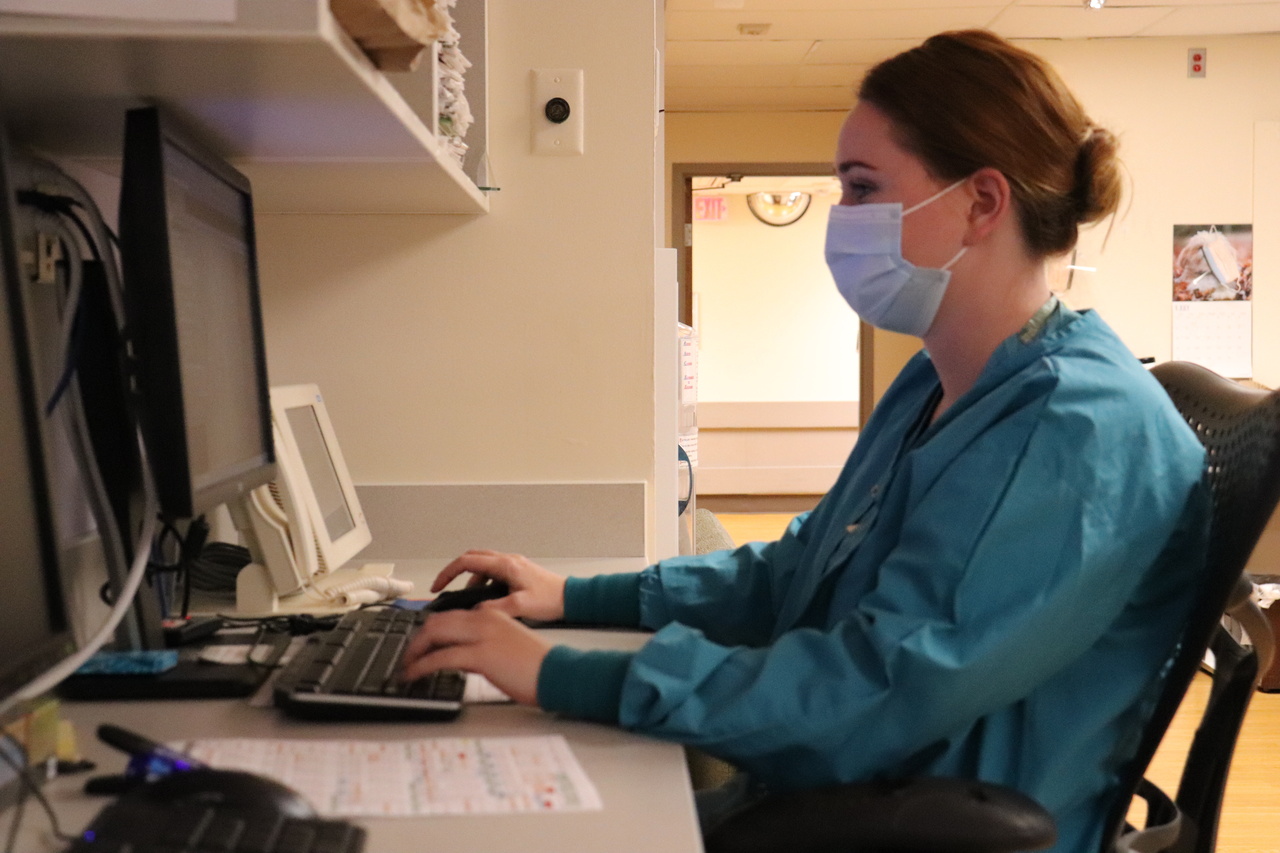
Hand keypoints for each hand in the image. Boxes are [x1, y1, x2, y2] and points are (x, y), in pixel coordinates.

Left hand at [400, 609, 551, 705]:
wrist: (557, 672)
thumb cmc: (538, 664)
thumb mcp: (507, 643)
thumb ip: (484, 642)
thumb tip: (462, 653)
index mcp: (492, 614)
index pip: (450, 616)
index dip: (430, 631)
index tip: (419, 644)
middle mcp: (484, 619)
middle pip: (436, 621)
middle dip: (416, 639)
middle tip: (406, 656)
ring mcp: (481, 636)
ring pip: (434, 634)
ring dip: (413, 651)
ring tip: (405, 667)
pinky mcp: (480, 656)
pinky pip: (440, 658)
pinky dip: (420, 666)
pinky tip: (412, 675)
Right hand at [431, 550, 566, 621]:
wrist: (571, 598)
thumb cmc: (551, 600)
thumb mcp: (520, 607)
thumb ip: (494, 608)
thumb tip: (473, 611)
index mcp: (505, 565)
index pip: (468, 562)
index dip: (448, 572)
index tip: (438, 586)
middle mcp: (508, 561)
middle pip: (472, 559)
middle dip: (455, 573)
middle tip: (445, 588)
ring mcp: (513, 565)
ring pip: (483, 566)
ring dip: (471, 580)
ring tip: (470, 601)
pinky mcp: (518, 572)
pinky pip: (493, 572)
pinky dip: (484, 583)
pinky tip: (487, 600)